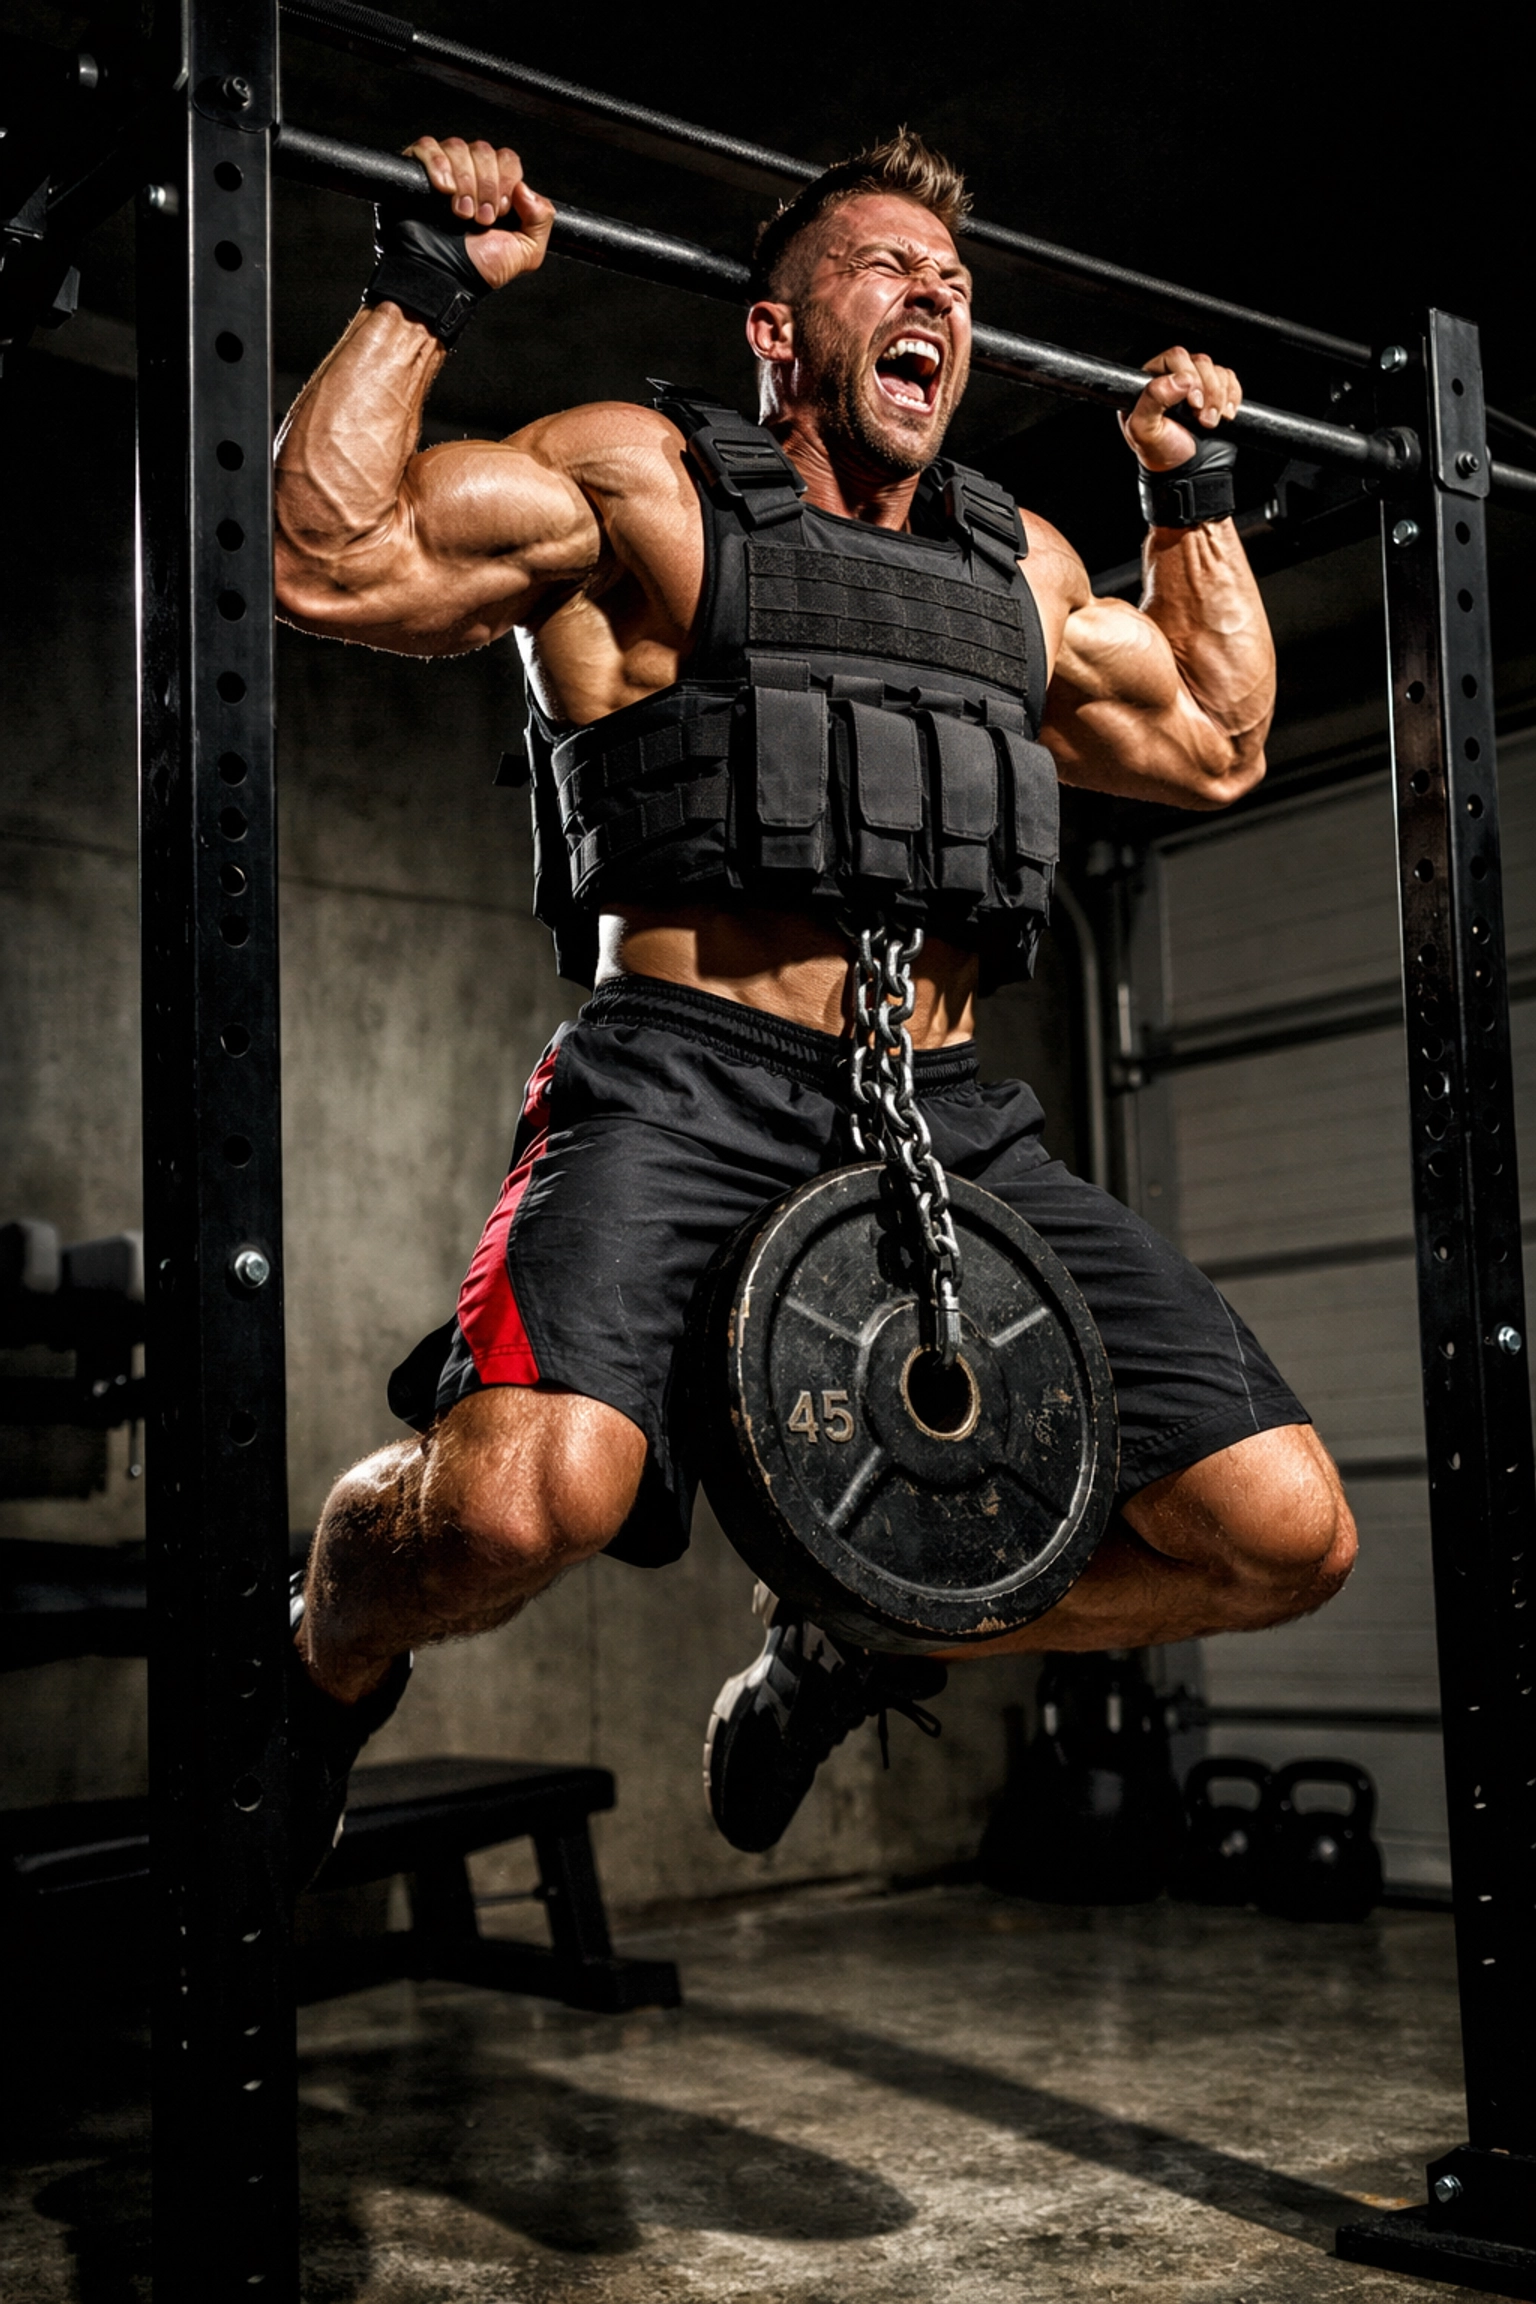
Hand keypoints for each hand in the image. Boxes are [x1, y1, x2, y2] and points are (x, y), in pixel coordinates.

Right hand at [405, 136, 553, 289]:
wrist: (446, 277)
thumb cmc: (480, 267)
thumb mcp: (526, 252)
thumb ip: (541, 219)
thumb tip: (526, 189)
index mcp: (496, 187)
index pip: (507, 159)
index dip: (505, 182)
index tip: (500, 213)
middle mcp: (471, 174)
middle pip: (483, 151)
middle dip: (485, 187)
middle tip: (481, 219)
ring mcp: (444, 170)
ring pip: (458, 148)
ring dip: (464, 182)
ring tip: (461, 214)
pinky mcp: (416, 170)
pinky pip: (428, 147)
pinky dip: (438, 165)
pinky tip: (444, 190)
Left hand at [1120, 346, 1241, 471]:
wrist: (1187, 471)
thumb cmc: (1161, 453)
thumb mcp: (1145, 431)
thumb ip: (1152, 401)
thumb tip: (1179, 379)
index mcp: (1150, 382)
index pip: (1175, 357)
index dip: (1188, 375)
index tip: (1192, 403)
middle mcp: (1173, 378)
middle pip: (1200, 362)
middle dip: (1208, 390)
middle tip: (1201, 418)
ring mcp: (1196, 383)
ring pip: (1217, 371)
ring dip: (1220, 398)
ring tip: (1209, 423)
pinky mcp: (1215, 390)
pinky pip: (1230, 379)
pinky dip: (1232, 397)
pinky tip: (1224, 415)